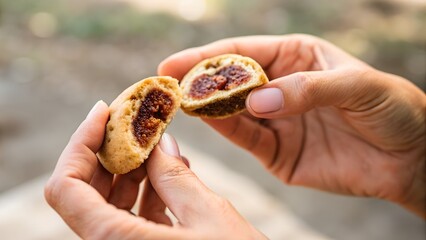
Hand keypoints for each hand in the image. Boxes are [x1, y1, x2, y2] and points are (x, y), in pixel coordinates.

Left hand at [44, 101, 265, 238]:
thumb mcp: (208, 215)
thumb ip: (175, 176)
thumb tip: (158, 143)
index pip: (66, 188)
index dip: (79, 143)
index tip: (105, 112)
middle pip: (85, 192)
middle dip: (109, 151)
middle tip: (137, 122)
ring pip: (110, 203)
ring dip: (132, 169)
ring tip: (160, 144)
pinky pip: (134, 216)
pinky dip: (149, 190)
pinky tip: (174, 171)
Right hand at [158, 34, 425, 217]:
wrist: (408, 159)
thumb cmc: (390, 108)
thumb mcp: (355, 85)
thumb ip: (305, 90)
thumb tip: (257, 102)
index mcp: (296, 58)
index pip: (244, 53)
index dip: (208, 56)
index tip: (175, 63)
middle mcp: (279, 87)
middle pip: (231, 82)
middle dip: (199, 81)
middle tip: (167, 84)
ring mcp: (275, 121)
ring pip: (232, 112)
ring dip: (206, 107)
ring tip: (179, 102)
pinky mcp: (276, 154)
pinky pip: (245, 139)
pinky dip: (224, 130)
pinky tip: (205, 121)